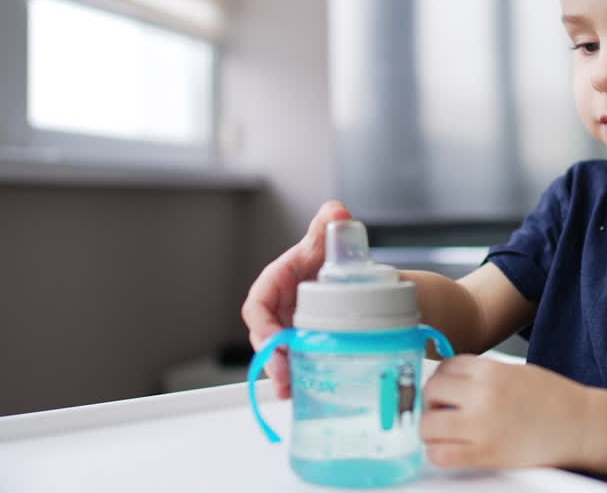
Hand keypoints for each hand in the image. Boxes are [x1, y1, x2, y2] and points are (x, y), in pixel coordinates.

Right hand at [240, 200, 351, 398]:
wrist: (348, 274)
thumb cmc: (328, 255)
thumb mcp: (326, 239)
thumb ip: (328, 224)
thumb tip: (337, 212)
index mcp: (276, 282)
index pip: (258, 305)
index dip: (263, 324)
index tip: (276, 339)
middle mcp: (277, 308)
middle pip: (264, 337)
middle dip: (271, 358)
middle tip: (286, 374)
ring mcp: (287, 327)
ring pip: (274, 354)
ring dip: (279, 374)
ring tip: (291, 391)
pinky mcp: (298, 342)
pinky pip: (289, 362)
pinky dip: (293, 379)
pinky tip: (299, 394)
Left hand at [421, 355, 591, 469]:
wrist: (580, 425)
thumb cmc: (554, 399)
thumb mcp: (516, 371)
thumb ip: (483, 374)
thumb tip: (453, 380)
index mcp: (491, 370)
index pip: (445, 368)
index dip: (441, 379)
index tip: (444, 389)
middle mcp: (482, 394)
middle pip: (431, 392)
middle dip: (432, 401)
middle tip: (441, 409)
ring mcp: (482, 425)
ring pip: (428, 425)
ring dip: (431, 428)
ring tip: (444, 430)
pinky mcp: (486, 453)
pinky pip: (441, 455)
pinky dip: (438, 453)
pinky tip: (449, 449)